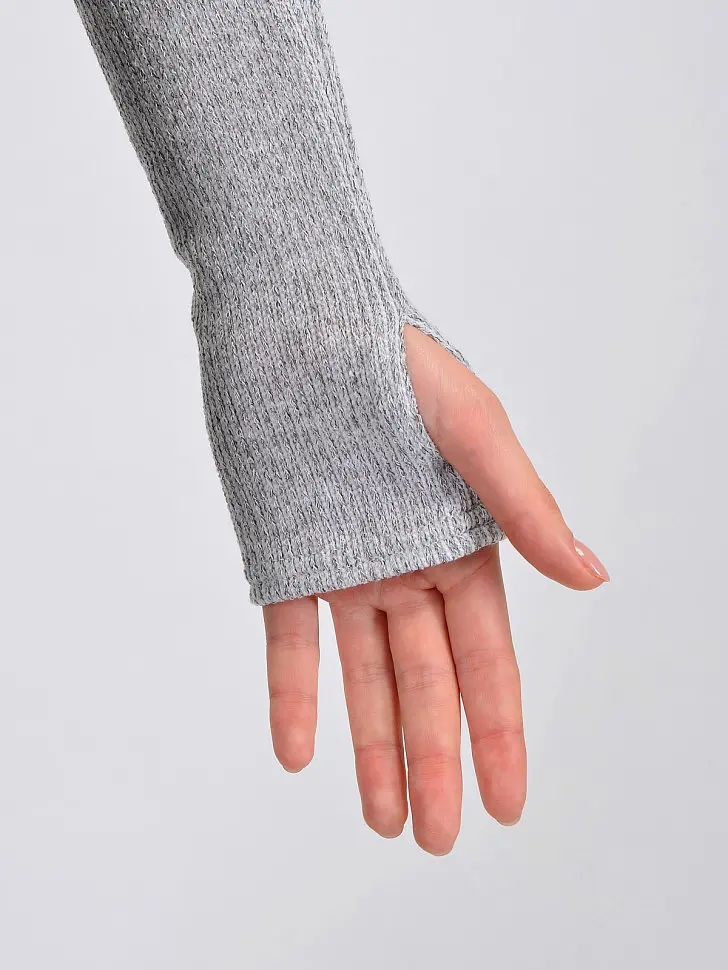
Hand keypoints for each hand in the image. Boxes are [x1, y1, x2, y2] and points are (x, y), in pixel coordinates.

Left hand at [263, 324, 608, 854]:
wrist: (300, 325)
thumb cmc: (399, 366)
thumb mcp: (476, 433)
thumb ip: (524, 510)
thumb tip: (594, 577)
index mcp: (463, 546)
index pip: (488, 661)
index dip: (501, 734)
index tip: (507, 804)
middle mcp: (407, 569)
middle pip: (427, 684)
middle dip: (436, 761)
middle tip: (440, 839)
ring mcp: (346, 569)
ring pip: (363, 676)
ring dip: (369, 748)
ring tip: (382, 819)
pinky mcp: (287, 556)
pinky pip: (290, 640)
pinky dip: (294, 695)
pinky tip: (296, 754)